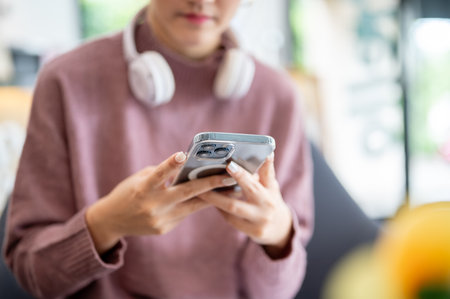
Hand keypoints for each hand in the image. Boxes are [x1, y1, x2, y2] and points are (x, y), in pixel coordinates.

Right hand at [85, 152, 235, 253]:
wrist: (113, 220)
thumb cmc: (129, 192)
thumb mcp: (140, 179)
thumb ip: (162, 174)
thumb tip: (189, 169)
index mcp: (143, 189)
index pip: (158, 174)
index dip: (169, 164)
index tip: (183, 154)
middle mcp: (152, 205)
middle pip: (185, 193)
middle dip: (209, 184)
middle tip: (227, 176)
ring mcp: (160, 219)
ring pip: (191, 206)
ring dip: (211, 197)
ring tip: (230, 188)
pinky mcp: (164, 229)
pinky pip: (184, 213)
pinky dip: (196, 204)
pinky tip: (212, 198)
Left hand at [198, 154, 292, 257]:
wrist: (280, 227)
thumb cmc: (271, 199)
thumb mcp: (271, 185)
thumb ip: (267, 170)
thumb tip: (268, 152)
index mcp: (269, 195)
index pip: (253, 184)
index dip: (241, 176)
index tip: (229, 165)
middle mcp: (264, 211)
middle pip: (236, 203)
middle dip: (218, 192)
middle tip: (202, 180)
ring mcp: (258, 224)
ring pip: (230, 212)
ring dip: (214, 200)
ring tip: (200, 190)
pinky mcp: (252, 233)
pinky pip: (231, 219)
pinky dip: (221, 209)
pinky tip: (211, 200)